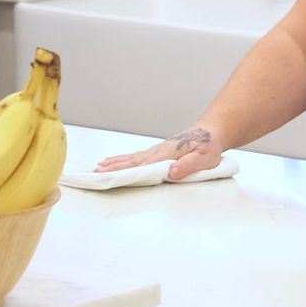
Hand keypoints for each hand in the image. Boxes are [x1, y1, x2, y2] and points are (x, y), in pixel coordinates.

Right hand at [93, 124, 224, 181]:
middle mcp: (157, 152)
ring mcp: (156, 151)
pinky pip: (136, 157)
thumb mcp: (204, 158)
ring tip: (98, 167)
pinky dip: (123, 160)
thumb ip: (188, 166)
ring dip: (114, 163)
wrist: (210, 132)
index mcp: (166, 154)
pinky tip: (115, 161)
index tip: (108, 173)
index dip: (123, 170)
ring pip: (131, 158)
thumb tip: (170, 173)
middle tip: (95, 172)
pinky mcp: (157, 153)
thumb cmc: (208, 146)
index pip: (141, 165)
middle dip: (112, 167)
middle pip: (130, 161)